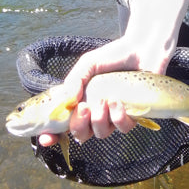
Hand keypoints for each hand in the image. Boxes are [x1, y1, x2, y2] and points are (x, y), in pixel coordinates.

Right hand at [40, 0, 188, 145]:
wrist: (142, 49)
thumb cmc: (114, 56)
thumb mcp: (88, 64)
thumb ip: (74, 80)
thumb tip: (67, 102)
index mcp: (80, 101)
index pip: (63, 125)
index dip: (52, 135)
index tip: (46, 138)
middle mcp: (95, 112)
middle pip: (81, 134)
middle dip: (78, 125)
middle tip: (84, 107)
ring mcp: (113, 116)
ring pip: (101, 133)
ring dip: (99, 120)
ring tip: (105, 100)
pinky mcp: (133, 116)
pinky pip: (123, 128)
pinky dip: (118, 117)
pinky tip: (118, 102)